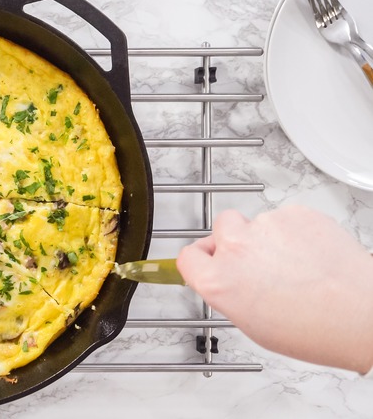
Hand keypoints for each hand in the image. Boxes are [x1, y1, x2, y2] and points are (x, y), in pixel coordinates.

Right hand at [177, 205, 372, 373]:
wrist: (361, 315)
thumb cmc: (314, 328)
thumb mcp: (251, 324)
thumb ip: (228, 293)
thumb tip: (226, 279)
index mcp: (219, 282)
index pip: (188, 256)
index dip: (200, 260)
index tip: (207, 261)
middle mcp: (236, 249)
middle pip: (220, 229)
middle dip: (232, 240)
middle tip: (254, 261)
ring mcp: (265, 226)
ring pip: (256, 222)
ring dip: (267, 237)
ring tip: (294, 264)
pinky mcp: (295, 213)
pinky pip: (285, 217)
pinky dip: (293, 231)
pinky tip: (308, 255)